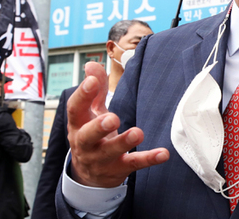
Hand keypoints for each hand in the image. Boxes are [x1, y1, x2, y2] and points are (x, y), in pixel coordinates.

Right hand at [67, 61, 169, 187]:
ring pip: (110, 152)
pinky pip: (133, 164)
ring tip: (138, 133)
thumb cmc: (92, 134)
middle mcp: (85, 144)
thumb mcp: (91, 113)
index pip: (75, 109)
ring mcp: (101, 159)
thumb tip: (92, 64)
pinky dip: (148, 159)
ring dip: (123, 142)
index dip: (82, 95)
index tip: (93, 81)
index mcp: (78, 125)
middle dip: (99, 127)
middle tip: (113, 118)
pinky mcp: (118, 170)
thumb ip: (95, 90)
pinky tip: (163, 153)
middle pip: (87, 136)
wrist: (89, 174)